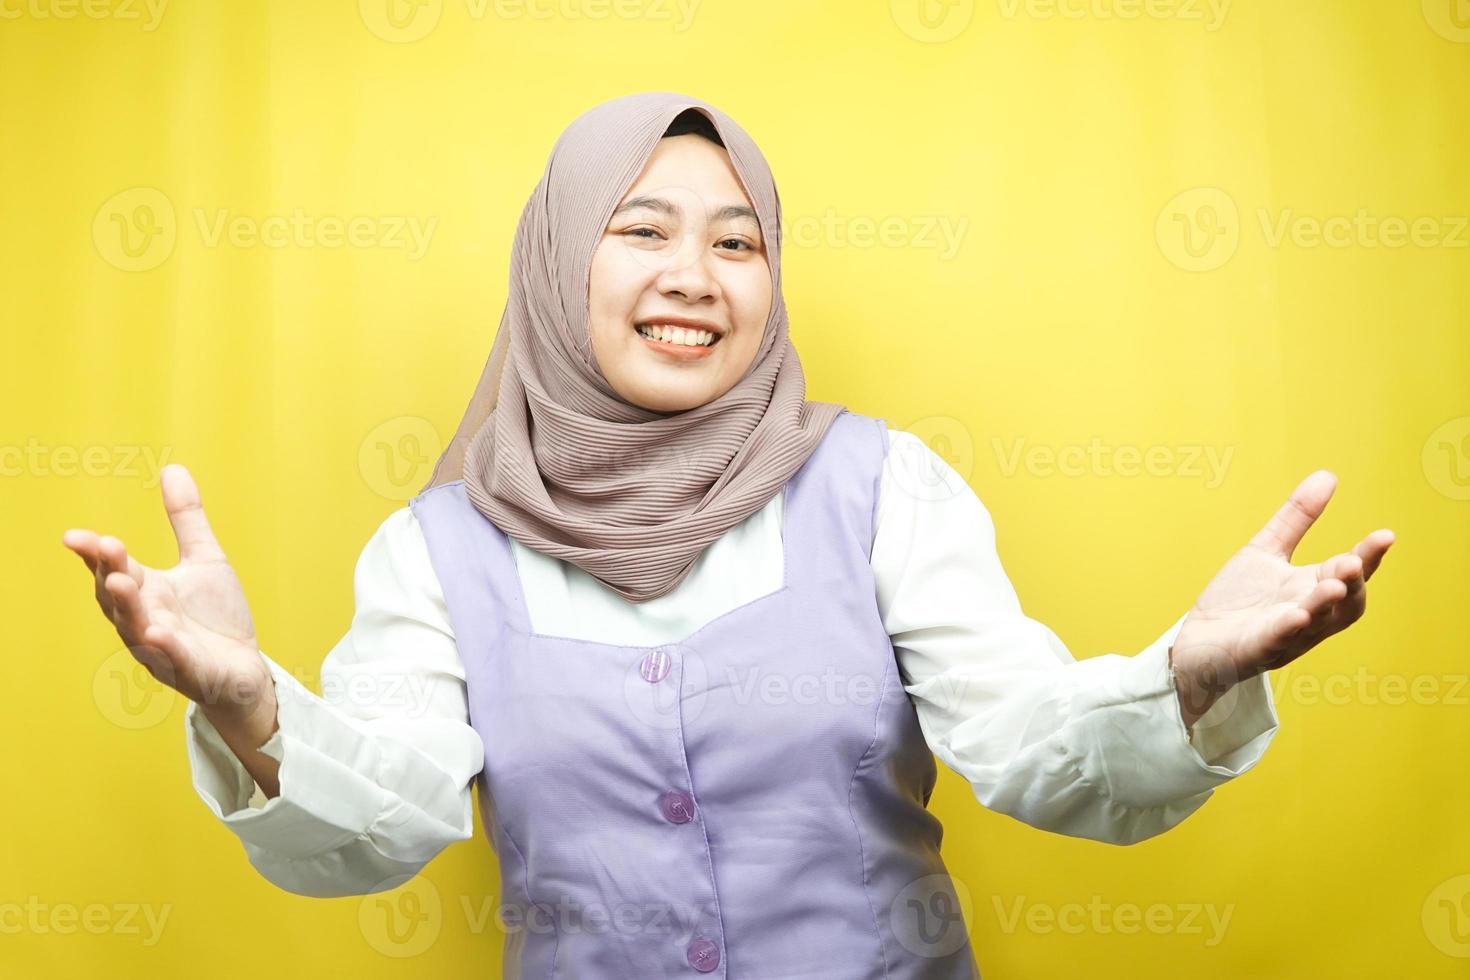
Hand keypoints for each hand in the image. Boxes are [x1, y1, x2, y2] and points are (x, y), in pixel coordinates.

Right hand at [63, 463, 273, 726]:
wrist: (243, 669)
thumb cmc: (215, 617)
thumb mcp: (205, 559)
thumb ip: (186, 519)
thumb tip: (172, 468)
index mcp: (146, 591)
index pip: (113, 569)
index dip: (95, 554)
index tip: (75, 535)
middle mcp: (145, 619)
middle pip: (120, 597)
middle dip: (111, 572)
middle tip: (107, 546)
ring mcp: (163, 649)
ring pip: (138, 627)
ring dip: (129, 606)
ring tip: (122, 583)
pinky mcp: (189, 670)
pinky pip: (174, 659)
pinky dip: (164, 647)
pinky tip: (158, 632)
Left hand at [1169, 469, 1394, 727]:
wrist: (1198, 641)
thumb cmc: (1239, 600)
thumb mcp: (1267, 550)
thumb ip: (1296, 518)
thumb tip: (1328, 475)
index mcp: (1313, 591)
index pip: (1350, 575)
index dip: (1369, 558)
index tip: (1385, 535)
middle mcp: (1308, 617)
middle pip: (1342, 606)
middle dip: (1351, 583)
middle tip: (1352, 561)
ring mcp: (1284, 638)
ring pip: (1313, 626)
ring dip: (1324, 605)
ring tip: (1333, 585)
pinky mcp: (1254, 652)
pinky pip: (1275, 642)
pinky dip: (1286, 630)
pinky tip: (1294, 615)